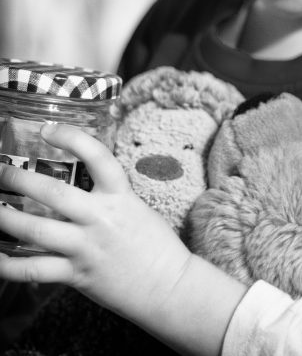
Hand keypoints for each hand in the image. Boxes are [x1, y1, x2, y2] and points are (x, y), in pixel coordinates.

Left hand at [0, 123, 191, 323]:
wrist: (169, 287)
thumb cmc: (154, 244)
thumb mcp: (136, 207)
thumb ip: (107, 195)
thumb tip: (75, 182)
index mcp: (120, 195)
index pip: (97, 156)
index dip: (71, 138)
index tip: (47, 129)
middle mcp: (101, 218)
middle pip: (53, 192)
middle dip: (20, 179)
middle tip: (1, 171)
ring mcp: (87, 247)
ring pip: (36, 231)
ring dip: (6, 218)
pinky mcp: (77, 275)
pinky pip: (35, 270)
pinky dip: (9, 266)